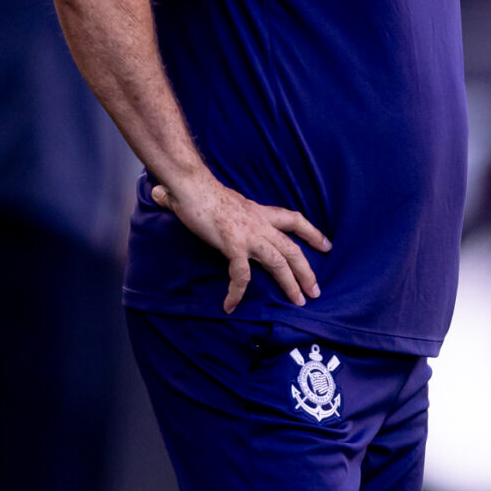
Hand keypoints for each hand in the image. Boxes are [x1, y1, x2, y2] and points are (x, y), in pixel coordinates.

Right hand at [151, 175, 329, 313]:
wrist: (191, 186)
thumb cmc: (197, 190)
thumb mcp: (212, 196)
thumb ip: (202, 201)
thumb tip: (163, 193)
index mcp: (259, 213)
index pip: (294, 220)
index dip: (312, 233)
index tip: (326, 246)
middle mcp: (260, 224)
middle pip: (293, 249)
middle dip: (307, 272)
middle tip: (315, 292)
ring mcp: (248, 236)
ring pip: (280, 263)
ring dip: (291, 284)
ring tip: (298, 302)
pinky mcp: (233, 245)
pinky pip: (241, 274)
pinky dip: (237, 291)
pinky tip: (231, 305)